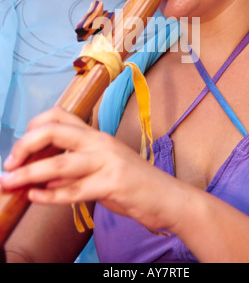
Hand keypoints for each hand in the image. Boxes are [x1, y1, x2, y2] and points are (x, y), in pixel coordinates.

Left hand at [0, 107, 182, 232]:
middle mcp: (100, 142)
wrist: (167, 197)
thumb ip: (75, 168)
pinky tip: (35, 197)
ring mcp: (108, 161)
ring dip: (29, 174)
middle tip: (9, 164)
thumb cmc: (133, 182)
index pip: (59, 116)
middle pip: (54, 131)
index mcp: (96, 135)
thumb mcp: (102, 167)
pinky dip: (50, 195)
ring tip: (9, 183)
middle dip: (25, 145)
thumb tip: (42, 177)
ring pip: (60, 164)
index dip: (34, 127)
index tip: (21, 147)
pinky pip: (74, 190)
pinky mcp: (113, 184)